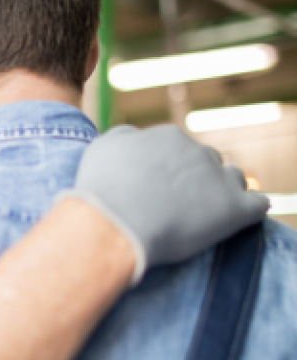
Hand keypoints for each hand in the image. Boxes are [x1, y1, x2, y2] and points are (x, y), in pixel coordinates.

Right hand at [64, 124, 268, 284]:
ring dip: (224, 191)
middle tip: (178, 202)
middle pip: (208, 161)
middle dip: (198, 177)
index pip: (178, 148)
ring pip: (233, 178)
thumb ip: (123, 137)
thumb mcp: (103, 148)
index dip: (168, 168)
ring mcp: (219, 178)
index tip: (157, 187)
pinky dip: (250, 210)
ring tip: (206, 213)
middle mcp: (198, 151)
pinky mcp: (235, 209)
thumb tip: (135, 137)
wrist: (116, 222)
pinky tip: (237, 219)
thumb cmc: (103, 188)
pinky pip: (257, 204)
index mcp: (169, 136)